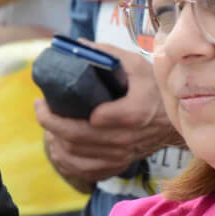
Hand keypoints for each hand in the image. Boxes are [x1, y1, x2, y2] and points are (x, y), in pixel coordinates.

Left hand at [36, 43, 180, 189]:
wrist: (174, 122)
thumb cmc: (154, 90)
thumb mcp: (136, 65)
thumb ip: (107, 54)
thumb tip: (76, 45)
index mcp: (134, 112)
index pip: (96, 118)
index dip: (66, 113)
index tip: (47, 99)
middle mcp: (126, 138)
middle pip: (77, 137)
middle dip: (49, 123)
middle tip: (40, 107)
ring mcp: (121, 155)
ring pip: (76, 155)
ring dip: (54, 141)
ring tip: (48, 125)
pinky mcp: (117, 165)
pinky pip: (84, 171)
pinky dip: (65, 161)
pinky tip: (58, 147)